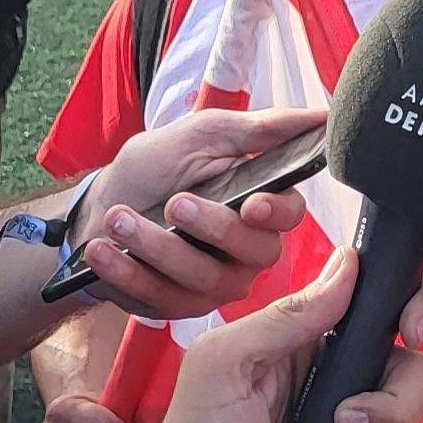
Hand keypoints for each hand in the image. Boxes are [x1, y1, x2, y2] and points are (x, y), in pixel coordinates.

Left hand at [65, 103, 323, 323]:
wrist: (99, 207)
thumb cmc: (157, 168)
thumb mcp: (203, 135)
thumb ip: (262, 129)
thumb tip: (323, 116)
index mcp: (259, 204)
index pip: (290, 214)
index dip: (276, 213)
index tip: (250, 204)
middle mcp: (244, 251)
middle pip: (256, 253)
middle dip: (213, 229)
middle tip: (174, 203)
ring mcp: (212, 284)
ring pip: (206, 279)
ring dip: (159, 247)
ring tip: (120, 218)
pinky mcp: (177, 305)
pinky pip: (163, 300)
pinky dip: (127, 273)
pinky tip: (102, 250)